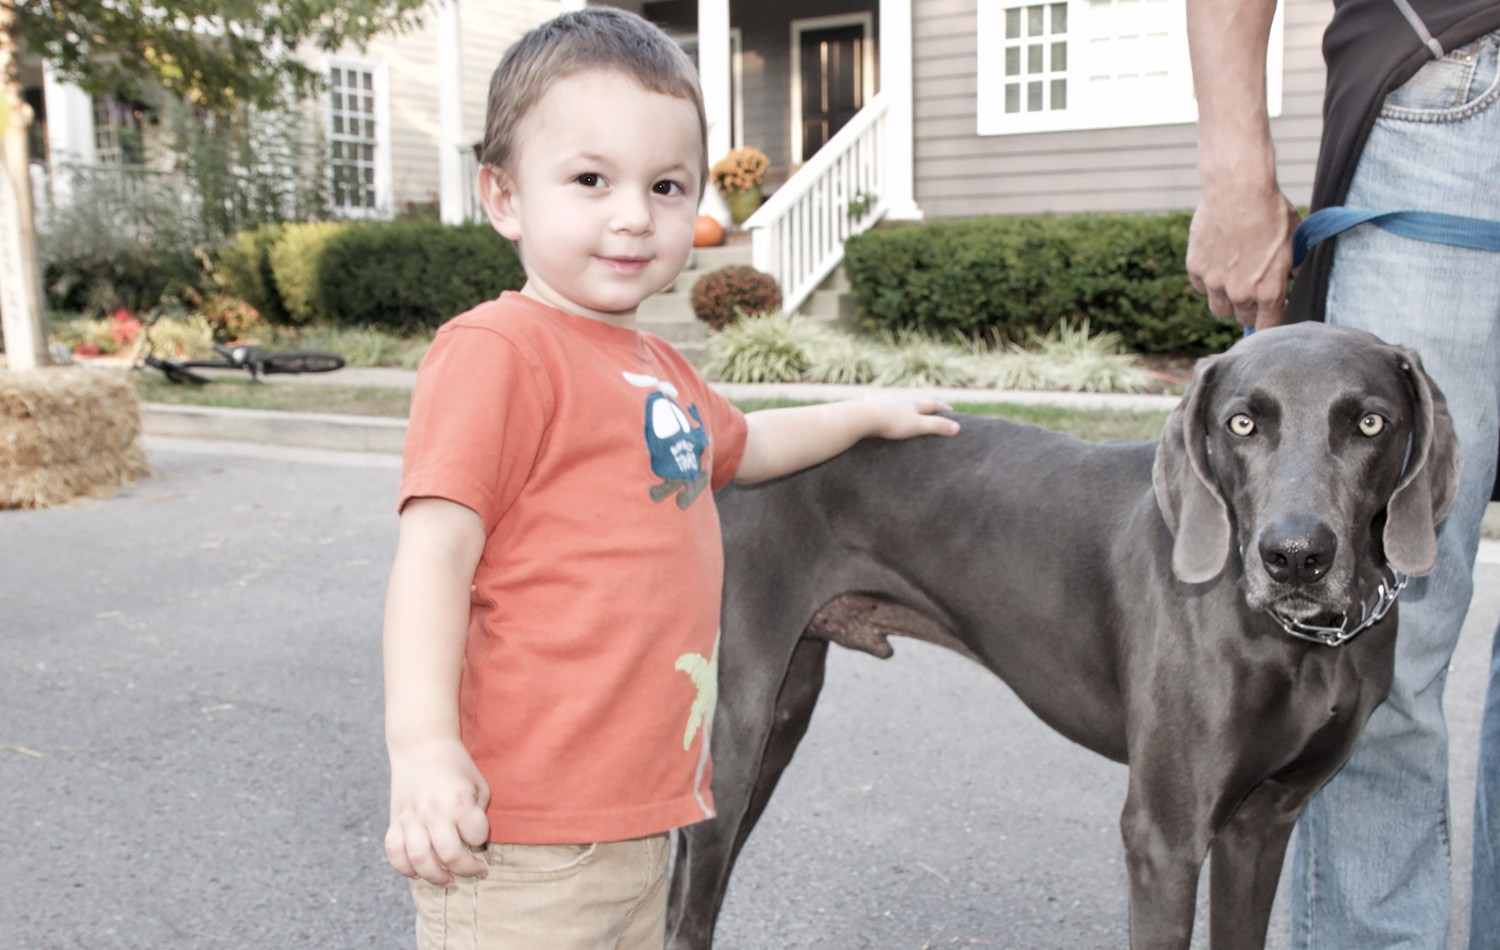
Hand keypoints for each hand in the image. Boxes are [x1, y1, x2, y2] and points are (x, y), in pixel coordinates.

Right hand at [385, 737, 490, 885]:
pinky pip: (393, 852)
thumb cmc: (456, 766)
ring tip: (448, 880)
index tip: (480, 837)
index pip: (476, 836)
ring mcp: (411, 817)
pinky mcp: (394, 820)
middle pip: (448, 856)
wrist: (422, 745)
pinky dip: (404, 868)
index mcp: (457, 801)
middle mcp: (433, 811)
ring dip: (435, 877)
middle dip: (465, 869)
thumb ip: (478, 814)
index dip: (481, 840)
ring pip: (418, 860)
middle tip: (474, 870)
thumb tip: (472, 845)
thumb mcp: (477, 784)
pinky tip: (417, 872)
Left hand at [863, 394, 960, 439]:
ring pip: (895, 400)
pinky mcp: (869, 404)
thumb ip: (936, 426)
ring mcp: (884, 400)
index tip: (951, 410)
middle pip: (914, 401)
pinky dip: (878, 402)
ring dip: (901, 403)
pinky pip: (874, 402)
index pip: (932, 404)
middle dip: (922, 405)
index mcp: (913, 404)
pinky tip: (874, 401)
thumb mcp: (917, 426)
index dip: (942, 408)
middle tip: (929, 407)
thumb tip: (957, 428)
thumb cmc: (892, 423)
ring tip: (902, 406)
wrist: (864, 417)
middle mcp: (899, 399)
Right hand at [1186, 185, 1299, 330]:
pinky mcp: (1196, 269)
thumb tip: (1293, 274)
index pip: (1268, 327)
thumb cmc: (1270, 210)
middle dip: (1249, 308)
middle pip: (1242, 318)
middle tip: (1253, 287)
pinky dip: (1209, 280)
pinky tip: (1218, 261)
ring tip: (1232, 279)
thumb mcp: (1293, 238)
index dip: (1271, 321)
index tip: (1272, 311)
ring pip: (1219, 309)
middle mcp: (1240, 293)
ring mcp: (1215, 283)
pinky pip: (1202, 286)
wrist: (1238, 189)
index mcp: (1269, 291)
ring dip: (1227, 299)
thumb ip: (1294, 263)